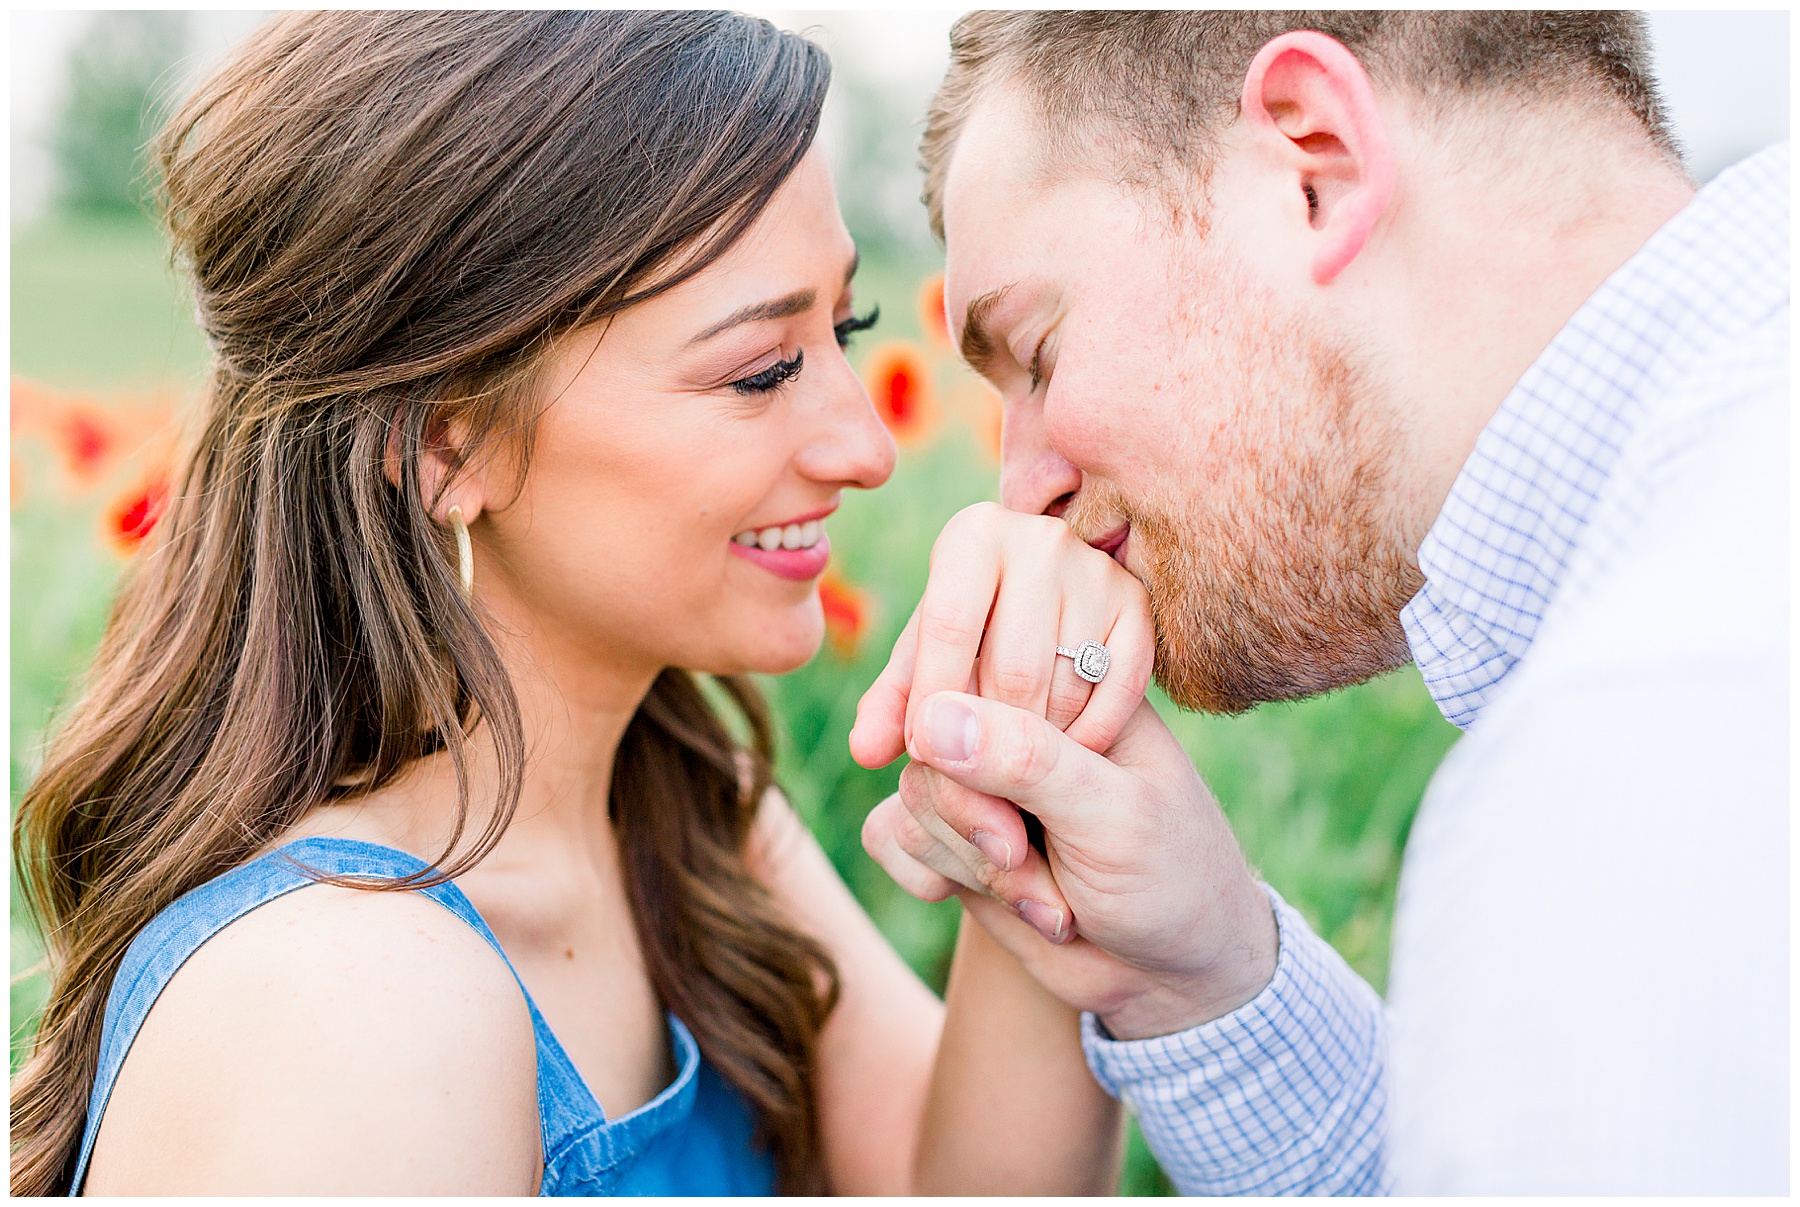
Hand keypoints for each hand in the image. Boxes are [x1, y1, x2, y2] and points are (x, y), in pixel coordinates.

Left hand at [849, 501, 1155, 768]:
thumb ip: (895, 709)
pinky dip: (1088, 738)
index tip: (921, 754)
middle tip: (974, 771)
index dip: (930, 703)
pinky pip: (1116, 695)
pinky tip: (1065, 751)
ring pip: (1064, 690)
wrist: (1054, 635)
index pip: (947, 627)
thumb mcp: (928, 672)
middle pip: (1011, 671)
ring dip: (1037, 746)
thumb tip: (865, 750)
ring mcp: (1098, 569)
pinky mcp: (1142, 608)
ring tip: (1016, 760)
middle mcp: (1041, 536)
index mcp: (973, 534)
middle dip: (987, 738)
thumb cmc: (972, 655)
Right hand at [862, 692, 1277, 1040]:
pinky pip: (889, 837)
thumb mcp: (1113, 816)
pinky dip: (928, 878)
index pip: (974, 675)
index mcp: (1068, 689)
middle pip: (929, 743)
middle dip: (972, 823)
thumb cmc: (1169, 879)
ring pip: (909, 796)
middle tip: (1027, 863)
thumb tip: (930, 716)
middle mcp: (1016, 728)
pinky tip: (1000, 903)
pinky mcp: (953, 837)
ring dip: (971, 865)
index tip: (1010, 827)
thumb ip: (1027, 761)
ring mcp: (981, 783)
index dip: (966, 747)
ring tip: (1051, 901)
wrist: (1171, 975)